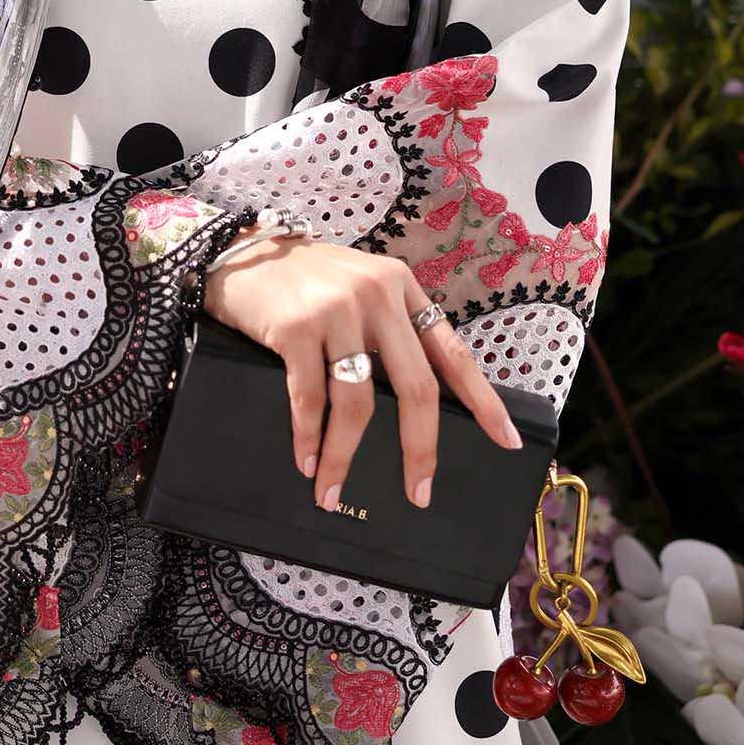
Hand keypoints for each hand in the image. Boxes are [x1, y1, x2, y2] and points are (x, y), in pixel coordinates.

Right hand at [201, 231, 523, 512]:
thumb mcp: (360, 289)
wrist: (238, 251)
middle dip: (420, 450)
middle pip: (416, 388)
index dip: (483, 402)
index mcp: (403, 288)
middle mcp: (378, 296)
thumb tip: (412, 407)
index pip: (454, 353)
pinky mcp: (295, 327)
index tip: (505, 442)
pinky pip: (310, 399)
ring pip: (358, 403)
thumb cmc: (303, 282)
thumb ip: (389, 330)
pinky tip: (306, 461)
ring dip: (345, 456)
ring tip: (332, 490)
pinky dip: (309, 438)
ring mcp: (336, 310)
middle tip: (419, 493)